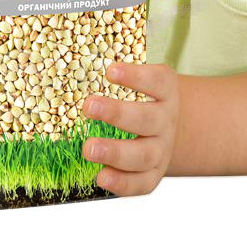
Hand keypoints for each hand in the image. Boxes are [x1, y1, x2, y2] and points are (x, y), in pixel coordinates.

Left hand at [81, 61, 178, 196]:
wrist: (171, 129)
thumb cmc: (147, 100)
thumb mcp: (146, 82)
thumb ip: (121, 75)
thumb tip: (75, 62)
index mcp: (167, 92)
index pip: (157, 81)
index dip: (136, 76)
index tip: (110, 70)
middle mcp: (166, 120)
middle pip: (148, 119)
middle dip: (117, 113)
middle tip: (88, 105)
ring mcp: (162, 150)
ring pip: (144, 154)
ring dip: (115, 152)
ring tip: (88, 147)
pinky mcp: (154, 174)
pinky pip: (142, 184)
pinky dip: (122, 183)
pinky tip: (101, 177)